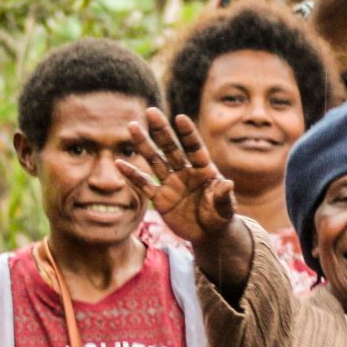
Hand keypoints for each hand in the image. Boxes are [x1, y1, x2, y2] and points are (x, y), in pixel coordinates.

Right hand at [118, 107, 236, 247]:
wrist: (208, 234)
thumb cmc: (220, 217)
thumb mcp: (225, 209)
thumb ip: (223, 196)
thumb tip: (228, 183)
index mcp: (204, 170)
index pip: (195, 148)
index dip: (188, 134)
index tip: (180, 118)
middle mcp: (186, 172)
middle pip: (171, 148)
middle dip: (161, 131)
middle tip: (151, 111)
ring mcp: (171, 183)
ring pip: (155, 160)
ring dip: (143, 145)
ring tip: (133, 126)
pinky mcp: (160, 198)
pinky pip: (144, 184)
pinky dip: (132, 175)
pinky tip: (119, 162)